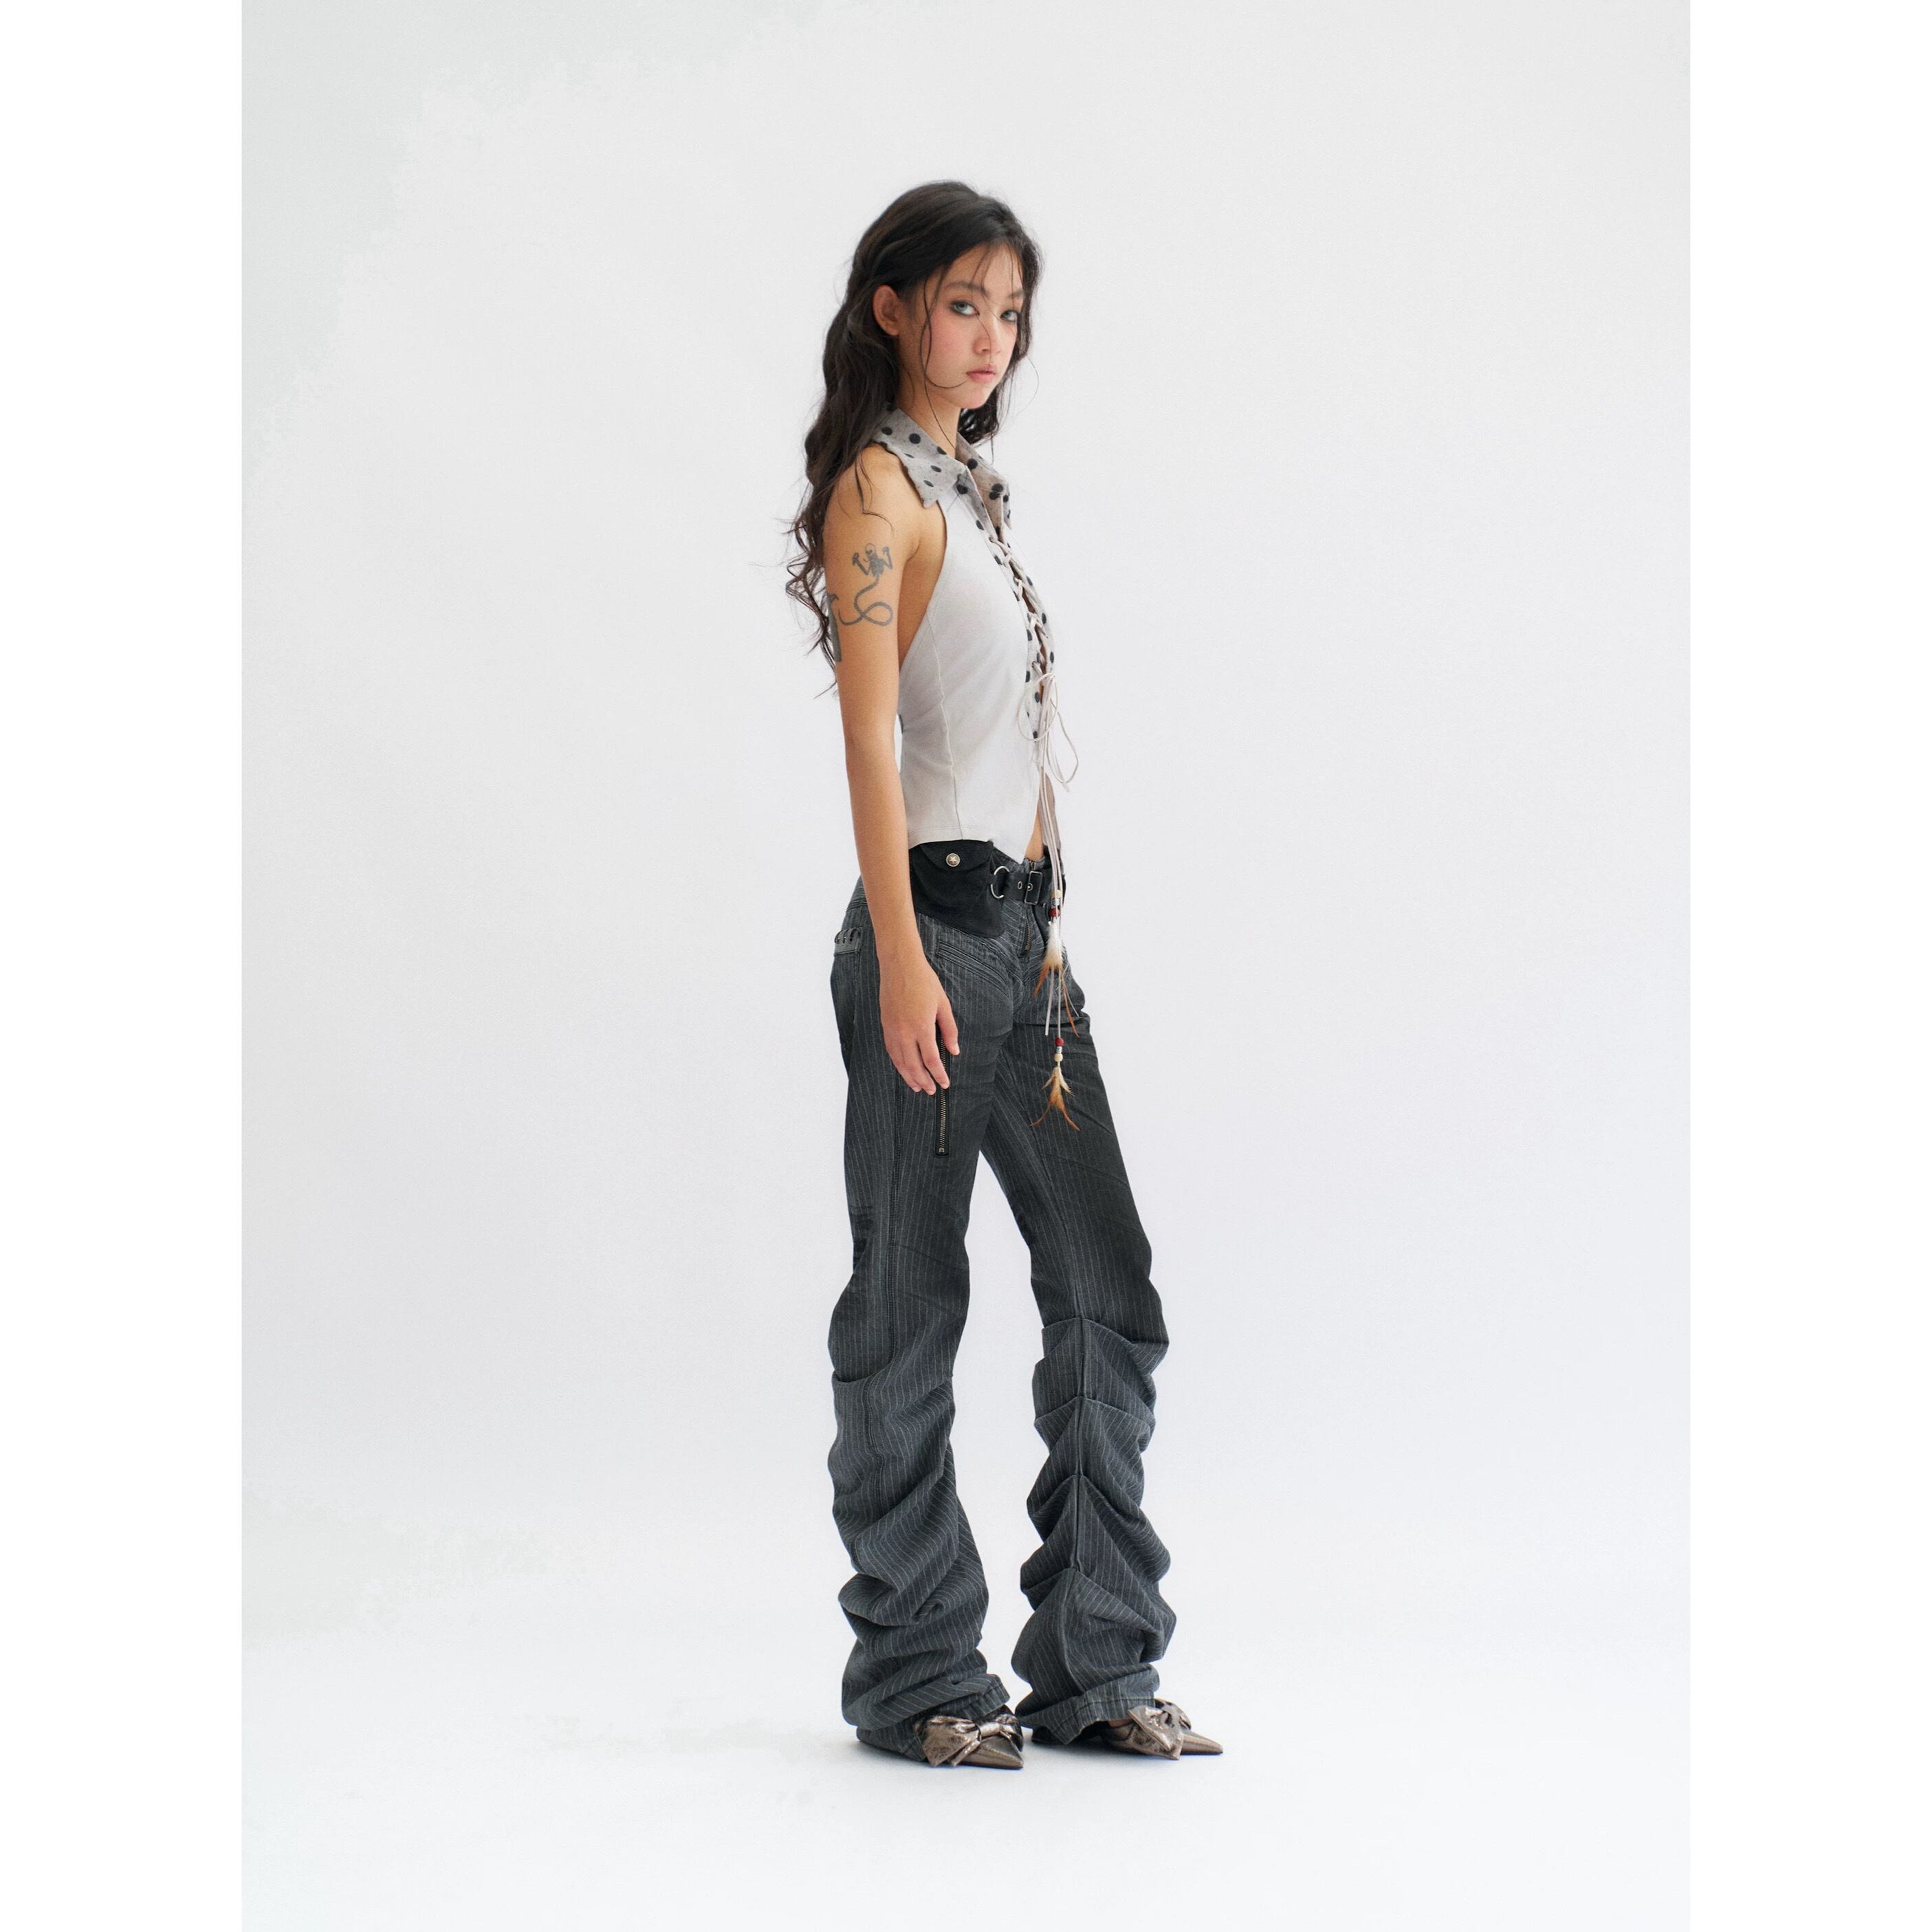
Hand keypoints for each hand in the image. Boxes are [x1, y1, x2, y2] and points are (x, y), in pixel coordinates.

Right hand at [878, 945, 959, 1093]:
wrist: (900, 966)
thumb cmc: (924, 982)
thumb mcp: (943, 1005)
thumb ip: (949, 1030)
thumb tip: (954, 1051)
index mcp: (922, 1027)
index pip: (931, 1060)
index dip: (938, 1075)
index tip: (945, 1083)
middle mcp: (904, 1032)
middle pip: (914, 1066)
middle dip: (923, 1081)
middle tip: (931, 1091)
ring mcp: (892, 1030)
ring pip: (899, 1062)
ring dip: (909, 1077)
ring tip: (917, 1087)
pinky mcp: (885, 1026)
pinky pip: (891, 1051)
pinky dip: (898, 1064)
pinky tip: (904, 1069)